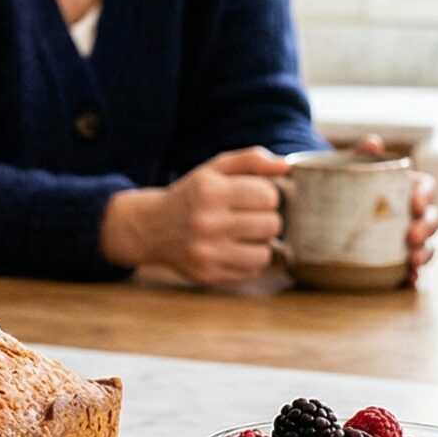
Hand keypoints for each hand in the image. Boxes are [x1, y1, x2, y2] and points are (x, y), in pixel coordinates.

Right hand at [102, 146, 287, 285]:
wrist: (151, 228)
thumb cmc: (192, 195)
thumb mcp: (214, 169)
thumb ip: (250, 160)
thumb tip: (286, 167)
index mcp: (209, 191)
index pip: (268, 195)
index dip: (268, 195)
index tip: (254, 196)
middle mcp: (206, 222)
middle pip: (271, 225)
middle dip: (267, 218)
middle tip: (251, 216)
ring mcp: (206, 252)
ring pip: (265, 253)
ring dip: (261, 242)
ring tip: (246, 234)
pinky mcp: (208, 275)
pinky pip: (252, 271)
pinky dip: (250, 260)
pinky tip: (235, 249)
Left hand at [354, 135, 437, 285]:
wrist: (320, 210)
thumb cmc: (343, 185)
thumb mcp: (348, 168)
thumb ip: (360, 155)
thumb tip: (373, 142)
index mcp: (405, 187)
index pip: (426, 187)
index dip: (426, 194)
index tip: (416, 203)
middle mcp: (411, 213)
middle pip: (432, 219)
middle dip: (428, 228)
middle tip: (412, 236)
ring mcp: (406, 239)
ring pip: (427, 245)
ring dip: (426, 253)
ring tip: (414, 262)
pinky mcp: (396, 260)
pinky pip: (411, 269)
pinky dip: (412, 274)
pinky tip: (407, 279)